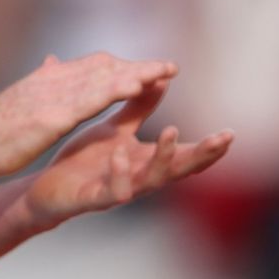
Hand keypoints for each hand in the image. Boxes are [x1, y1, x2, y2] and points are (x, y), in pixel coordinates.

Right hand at [0, 53, 180, 179]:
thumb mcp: (21, 101)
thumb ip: (42, 83)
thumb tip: (52, 63)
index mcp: (47, 80)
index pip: (91, 67)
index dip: (121, 67)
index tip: (147, 69)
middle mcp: (53, 80)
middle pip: (104, 66)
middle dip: (137, 66)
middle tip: (168, 67)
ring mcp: (54, 94)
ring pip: (104, 76)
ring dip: (138, 72)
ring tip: (166, 71)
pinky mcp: (55, 113)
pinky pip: (94, 96)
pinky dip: (119, 87)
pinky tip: (140, 86)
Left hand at [23, 73, 233, 225]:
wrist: (46, 188)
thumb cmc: (85, 160)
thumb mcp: (114, 129)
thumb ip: (138, 108)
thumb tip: (162, 79)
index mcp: (145, 161)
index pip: (184, 156)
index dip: (208, 148)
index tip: (232, 134)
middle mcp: (140, 178)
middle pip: (179, 169)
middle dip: (202, 155)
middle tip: (223, 139)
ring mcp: (120, 190)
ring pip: (152, 180)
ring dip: (164, 158)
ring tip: (169, 131)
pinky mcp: (95, 199)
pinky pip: (114, 190)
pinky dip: (120, 173)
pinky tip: (120, 154)